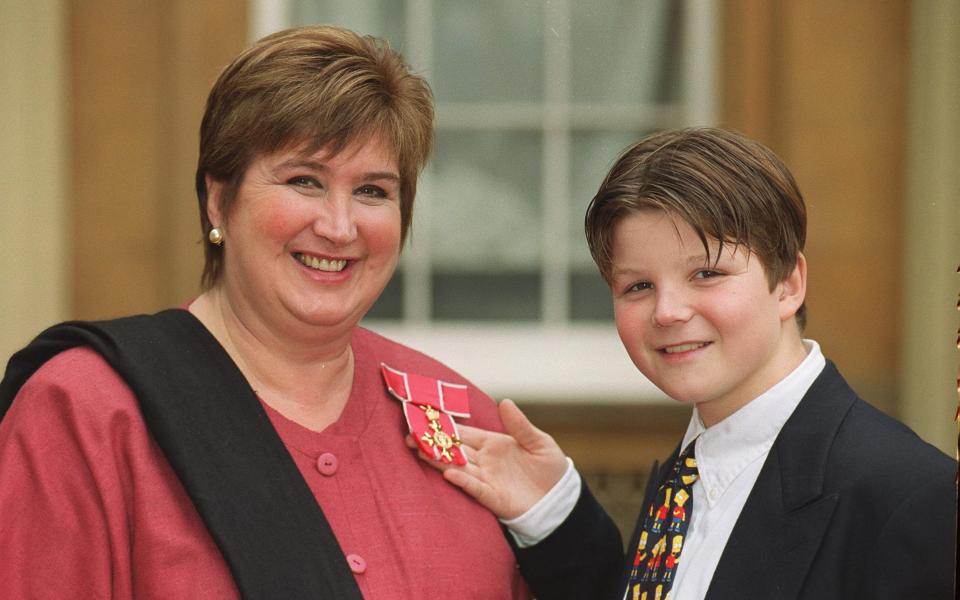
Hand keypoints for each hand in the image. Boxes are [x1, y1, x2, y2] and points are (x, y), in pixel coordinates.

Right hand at [409, 399, 567, 519]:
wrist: (561, 498)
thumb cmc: (549, 467)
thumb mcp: (538, 442)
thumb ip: (520, 425)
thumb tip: (505, 402)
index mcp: (492, 443)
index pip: (464, 433)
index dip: (445, 427)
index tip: (425, 418)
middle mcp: (484, 460)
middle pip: (455, 450)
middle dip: (433, 443)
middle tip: (409, 436)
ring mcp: (487, 479)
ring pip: (458, 467)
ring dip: (439, 460)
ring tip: (420, 451)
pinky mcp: (494, 498)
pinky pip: (475, 488)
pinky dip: (462, 481)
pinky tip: (449, 473)